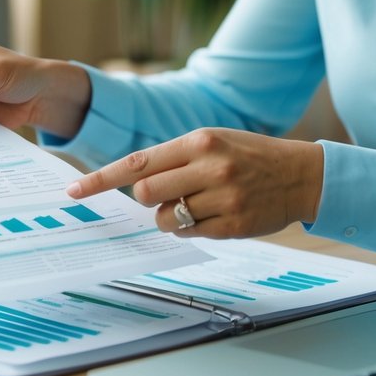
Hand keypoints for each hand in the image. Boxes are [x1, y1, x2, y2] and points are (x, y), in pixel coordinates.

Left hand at [66, 128, 323, 238]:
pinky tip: (214, 214)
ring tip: (197, 203)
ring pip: (164, 218)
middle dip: (147, 198)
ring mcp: (222, 198)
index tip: (74, 190)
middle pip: (145, 193)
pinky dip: (191, 228)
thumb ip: (173, 158)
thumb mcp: (212, 141)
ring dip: (169, 216)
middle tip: (169, 193)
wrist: (301, 174)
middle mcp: (209, 167)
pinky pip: (188, 234)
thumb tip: (132, 184)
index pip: (137, 162)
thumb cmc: (247, 155)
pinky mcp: (232, 225)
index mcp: (198, 141)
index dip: (101, 179)